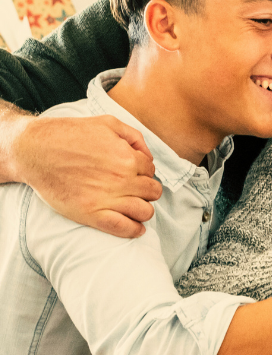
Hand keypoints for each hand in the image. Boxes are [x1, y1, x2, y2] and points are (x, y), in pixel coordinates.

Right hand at [11, 115, 161, 237]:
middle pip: (152, 192)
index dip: (145, 172)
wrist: (35, 150)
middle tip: (138, 190)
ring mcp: (106, 198)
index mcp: (128, 158)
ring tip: (137, 206)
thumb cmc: (71, 134)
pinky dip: (134, 230)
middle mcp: (121, 179)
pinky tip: (137, 228)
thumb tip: (149, 157)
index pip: (151, 171)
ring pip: (144, 211)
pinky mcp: (90, 214)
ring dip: (145, 210)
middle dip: (148, 190)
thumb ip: (135, 137)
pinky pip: (122, 228)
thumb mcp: (108, 123)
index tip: (136, 174)